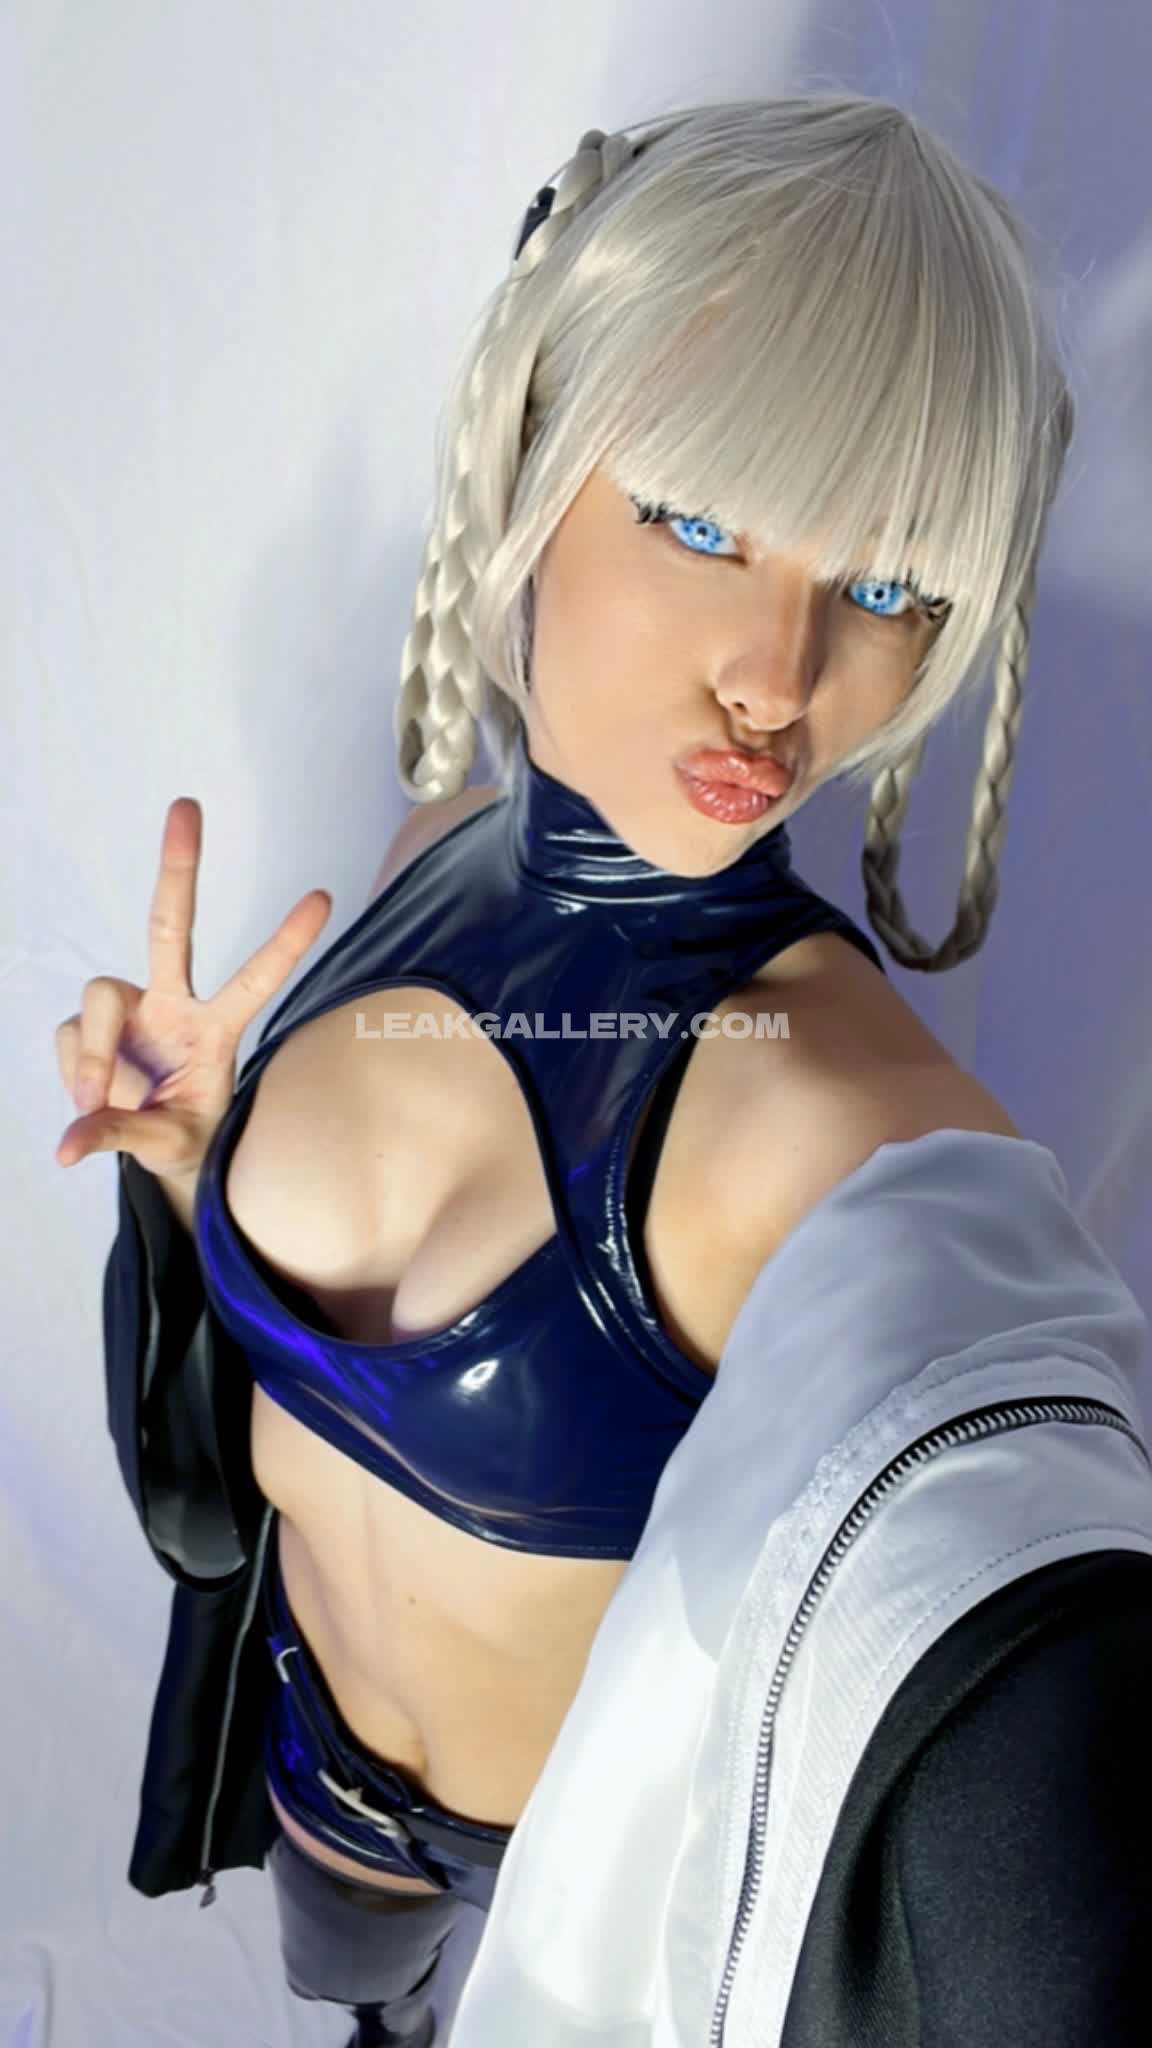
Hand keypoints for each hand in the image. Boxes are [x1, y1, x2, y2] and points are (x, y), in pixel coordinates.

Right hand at [54, 797, 331, 1182]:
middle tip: (187, 805)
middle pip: (169, 925)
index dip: (285, 943)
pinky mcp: (89, 1024)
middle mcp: (172, 1003)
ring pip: (99, 998)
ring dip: (93, 1054)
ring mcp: (130, 1009)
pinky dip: (76, 1074)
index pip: (255, 981)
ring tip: (100, 1101)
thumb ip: (120, 1137)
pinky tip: (91, 1099)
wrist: (154, 1148)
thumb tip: (66, 1144)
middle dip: (179, 866)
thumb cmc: (181, 1135)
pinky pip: (70, 1040)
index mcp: (214, 1029)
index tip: (325, 899)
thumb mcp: (166, 1144)